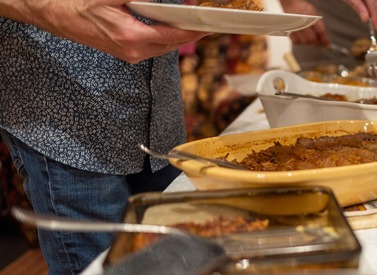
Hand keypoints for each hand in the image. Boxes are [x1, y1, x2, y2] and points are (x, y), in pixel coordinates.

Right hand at [1, 0, 208, 63]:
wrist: (55, 14)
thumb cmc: (81, 3)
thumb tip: (164, 0)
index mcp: (133, 37)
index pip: (174, 35)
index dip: (194, 30)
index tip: (210, 25)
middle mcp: (134, 51)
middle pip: (173, 44)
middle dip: (190, 33)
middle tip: (207, 22)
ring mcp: (130, 55)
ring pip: (164, 47)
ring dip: (177, 35)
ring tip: (192, 24)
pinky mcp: (126, 54)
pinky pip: (154, 47)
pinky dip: (164, 37)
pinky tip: (168, 26)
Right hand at [279, 0, 329, 45]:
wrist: (291, 4)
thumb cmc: (304, 9)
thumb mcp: (315, 14)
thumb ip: (320, 26)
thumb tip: (323, 39)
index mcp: (311, 17)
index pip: (320, 32)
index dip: (325, 40)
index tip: (327, 45)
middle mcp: (303, 23)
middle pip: (312, 39)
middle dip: (315, 42)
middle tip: (316, 41)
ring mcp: (295, 27)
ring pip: (304, 42)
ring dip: (307, 41)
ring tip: (308, 37)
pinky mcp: (289, 31)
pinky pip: (296, 41)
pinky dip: (300, 41)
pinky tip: (301, 36)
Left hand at [341, 0, 376, 28]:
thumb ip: (357, 6)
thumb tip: (366, 19)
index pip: (373, 3)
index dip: (376, 16)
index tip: (376, 27)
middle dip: (374, 9)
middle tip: (366, 15)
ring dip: (374, 4)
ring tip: (363, 3)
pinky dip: (373, 1)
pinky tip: (365, 1)